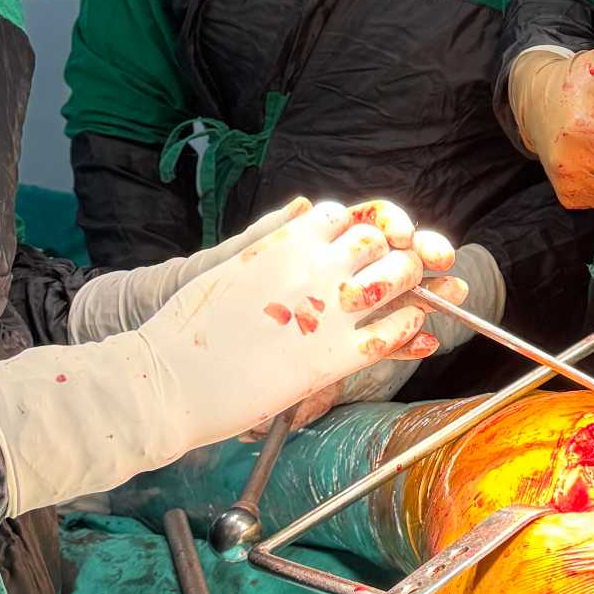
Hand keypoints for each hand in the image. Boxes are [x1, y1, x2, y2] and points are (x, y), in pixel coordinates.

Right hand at [0, 199, 462, 510]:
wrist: (165, 381)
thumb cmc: (187, 330)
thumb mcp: (229, 263)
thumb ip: (273, 237)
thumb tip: (304, 211)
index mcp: (285, 239)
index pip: (349, 215)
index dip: (373, 226)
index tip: (381, 239)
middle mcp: (313, 264)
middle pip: (383, 241)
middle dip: (405, 250)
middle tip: (421, 262)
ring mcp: (328, 308)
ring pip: (399, 278)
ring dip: (418, 282)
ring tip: (429, 290)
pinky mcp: (333, 355)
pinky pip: (392, 331)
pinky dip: (410, 328)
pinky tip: (416, 332)